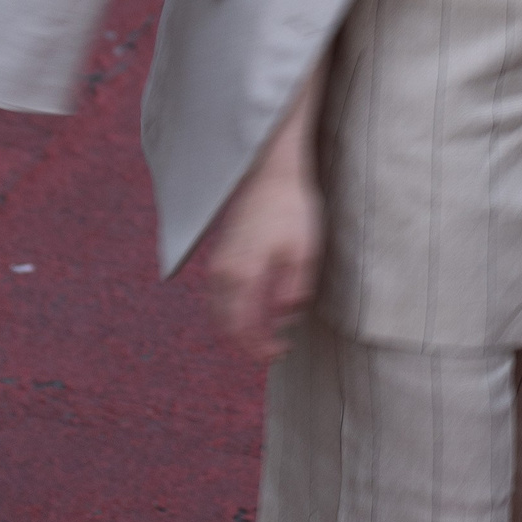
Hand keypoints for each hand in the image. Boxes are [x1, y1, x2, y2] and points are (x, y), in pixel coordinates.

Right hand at [204, 149, 322, 363]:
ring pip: (218, 310)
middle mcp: (223, 271)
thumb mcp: (304, 251)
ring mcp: (218, 261)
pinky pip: (217, 293)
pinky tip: (253, 308)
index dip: (261, 348)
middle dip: (249, 342)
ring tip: (267, 332)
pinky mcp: (220, 252)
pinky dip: (231, 309)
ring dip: (238, 327)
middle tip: (276, 348)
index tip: (282, 350)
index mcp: (244, 274)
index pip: (244, 328)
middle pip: (226, 324)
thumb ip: (293, 292)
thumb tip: (284, 321)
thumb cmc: (292, 207)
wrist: (272, 170)